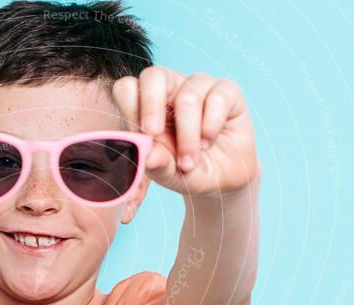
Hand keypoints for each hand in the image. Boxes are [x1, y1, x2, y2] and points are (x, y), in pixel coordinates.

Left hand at [112, 67, 258, 197]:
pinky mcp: (227, 91)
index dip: (129, 108)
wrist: (222, 179)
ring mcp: (199, 87)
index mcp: (146, 105)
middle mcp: (171, 89)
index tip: (138, 135)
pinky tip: (209, 142)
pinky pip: (217, 98)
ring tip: (189, 161)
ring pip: (188, 96)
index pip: (127, 88)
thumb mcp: (168, 173)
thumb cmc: (187, 170)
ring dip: (188, 135)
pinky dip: (211, 127)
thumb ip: (156, 163)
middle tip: (153, 134)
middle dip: (151, 106)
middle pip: (153, 75)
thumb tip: (147, 157)